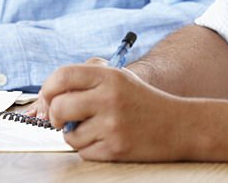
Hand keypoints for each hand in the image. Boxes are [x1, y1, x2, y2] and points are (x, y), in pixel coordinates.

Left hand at [41, 62, 190, 160]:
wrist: (179, 126)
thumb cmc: (143, 101)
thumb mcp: (119, 78)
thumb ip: (87, 80)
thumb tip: (50, 95)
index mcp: (109, 76)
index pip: (62, 76)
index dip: (48, 88)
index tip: (48, 98)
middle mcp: (109, 98)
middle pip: (59, 107)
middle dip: (54, 116)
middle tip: (62, 119)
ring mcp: (112, 125)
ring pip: (70, 135)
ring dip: (76, 135)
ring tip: (95, 129)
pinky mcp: (115, 148)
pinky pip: (84, 152)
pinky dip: (90, 149)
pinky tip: (107, 140)